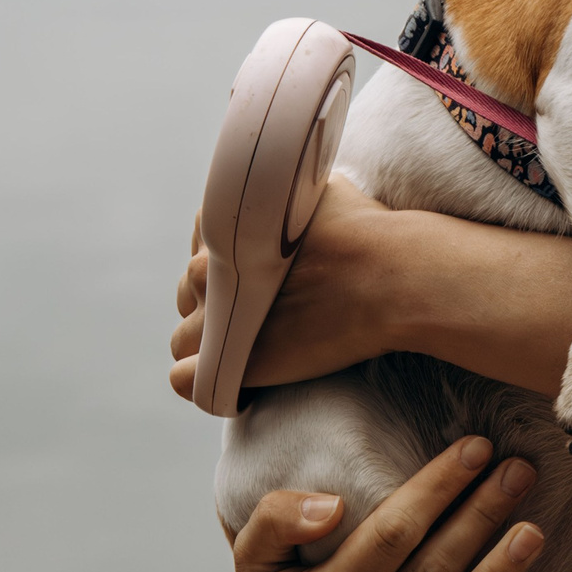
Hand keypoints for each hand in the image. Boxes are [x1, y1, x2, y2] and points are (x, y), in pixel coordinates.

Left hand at [171, 176, 404, 401]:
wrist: (387, 279)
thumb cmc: (365, 232)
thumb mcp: (320, 189)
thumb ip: (292, 194)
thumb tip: (296, 192)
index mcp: (227, 224)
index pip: (200, 241)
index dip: (226, 259)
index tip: (256, 273)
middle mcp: (209, 268)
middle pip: (190, 290)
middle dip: (217, 303)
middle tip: (259, 316)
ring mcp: (214, 318)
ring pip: (184, 338)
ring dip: (210, 345)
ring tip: (250, 354)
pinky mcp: (226, 362)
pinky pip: (185, 376)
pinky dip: (203, 380)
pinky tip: (236, 382)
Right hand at [228, 437, 542, 571]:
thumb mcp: (257, 560)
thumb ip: (274, 523)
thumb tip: (331, 505)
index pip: (388, 535)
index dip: (433, 491)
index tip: (476, 446)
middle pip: (432, 565)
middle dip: (479, 513)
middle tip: (517, 466)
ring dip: (499, 564)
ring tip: (533, 525)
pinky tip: (520, 562)